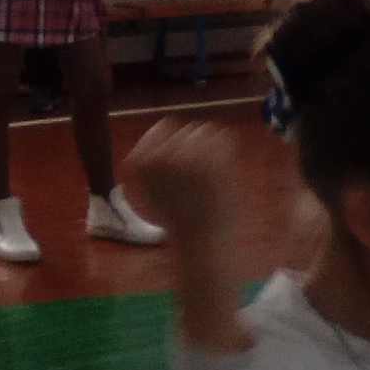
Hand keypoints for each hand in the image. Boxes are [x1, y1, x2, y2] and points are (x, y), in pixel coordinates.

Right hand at [127, 117, 238, 244]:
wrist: (201, 241)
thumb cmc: (174, 218)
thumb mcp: (147, 188)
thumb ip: (147, 161)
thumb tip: (155, 138)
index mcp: (143, 159)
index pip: (162, 127)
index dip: (171, 141)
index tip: (179, 159)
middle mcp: (165, 152)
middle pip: (184, 129)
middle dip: (191, 146)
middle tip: (195, 172)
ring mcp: (192, 153)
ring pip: (204, 130)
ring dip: (208, 147)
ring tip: (208, 174)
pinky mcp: (216, 159)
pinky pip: (224, 137)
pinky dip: (225, 150)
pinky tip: (221, 172)